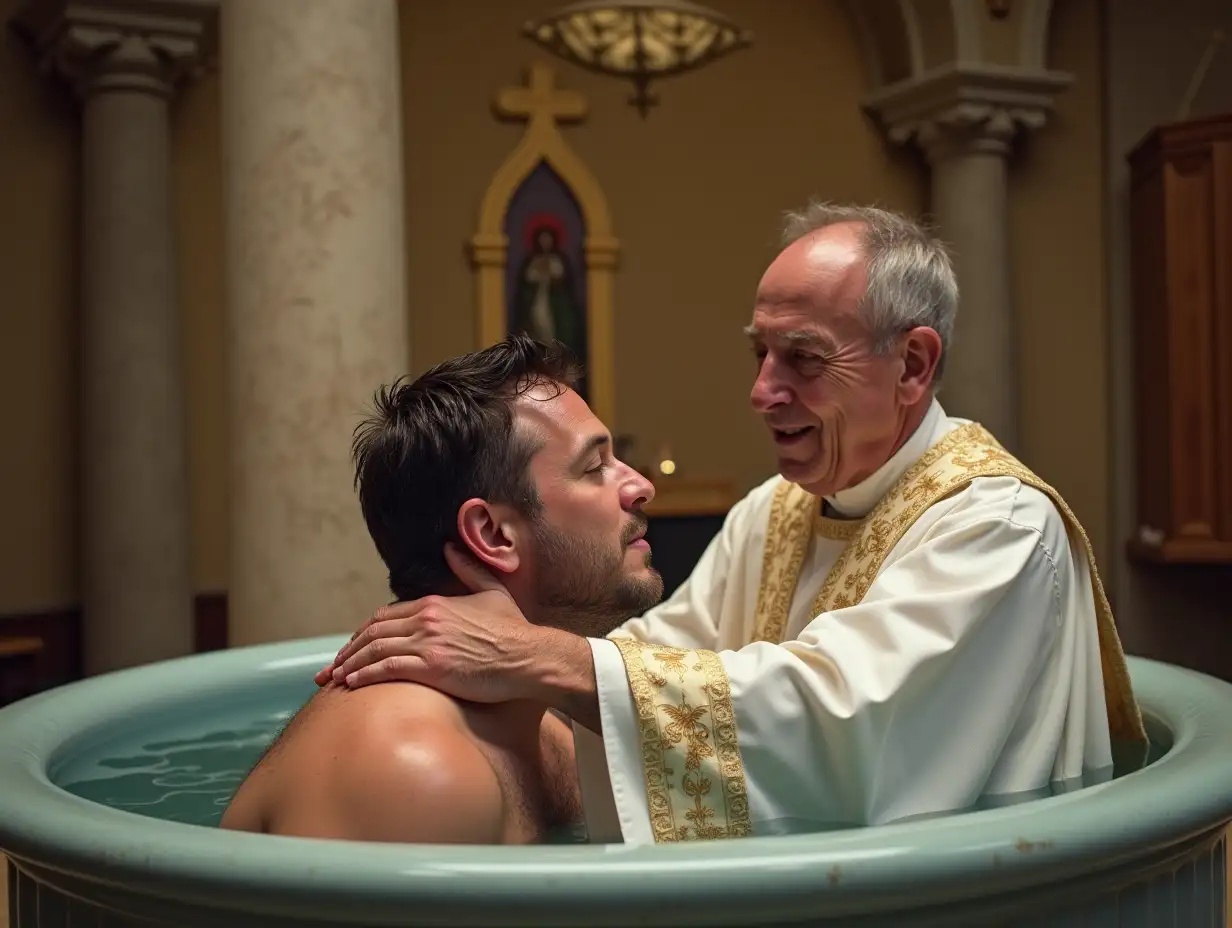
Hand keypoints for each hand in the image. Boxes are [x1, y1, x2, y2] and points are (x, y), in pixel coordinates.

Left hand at [315, 544, 545, 702]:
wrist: (531, 657)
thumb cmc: (515, 630)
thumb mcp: (493, 592)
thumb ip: (469, 569)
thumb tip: (450, 547)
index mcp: (436, 603)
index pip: (386, 615)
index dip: (364, 632)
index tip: (352, 647)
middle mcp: (427, 620)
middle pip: (373, 632)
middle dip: (348, 650)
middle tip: (330, 667)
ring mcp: (428, 643)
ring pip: (375, 649)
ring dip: (349, 664)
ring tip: (334, 678)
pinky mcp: (432, 668)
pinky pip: (387, 669)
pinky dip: (365, 675)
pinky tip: (352, 683)